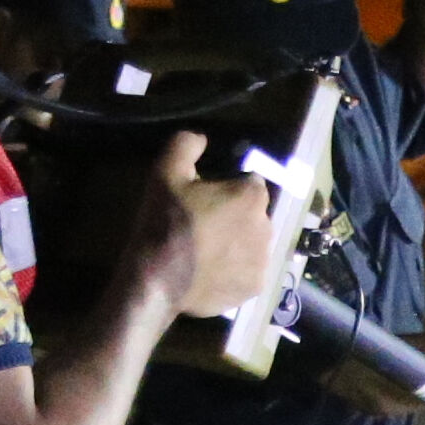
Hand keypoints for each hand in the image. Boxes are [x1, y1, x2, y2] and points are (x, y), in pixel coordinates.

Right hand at [137, 132, 284, 324]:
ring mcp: (264, 260)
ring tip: (206, 251)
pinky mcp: (256, 287)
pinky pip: (248, 272)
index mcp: (252, 195)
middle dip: (234, 216)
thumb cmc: (165, 222)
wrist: (157, 279)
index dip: (228, 188)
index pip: (249, 183)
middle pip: (253, 214)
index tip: (206, 198)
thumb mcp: (166, 172)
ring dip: (237, 243)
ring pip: (253, 244)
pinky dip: (234, 271)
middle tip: (203, 225)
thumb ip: (186, 145)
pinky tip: (211, 271)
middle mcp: (267, 226)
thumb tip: (201, 137)